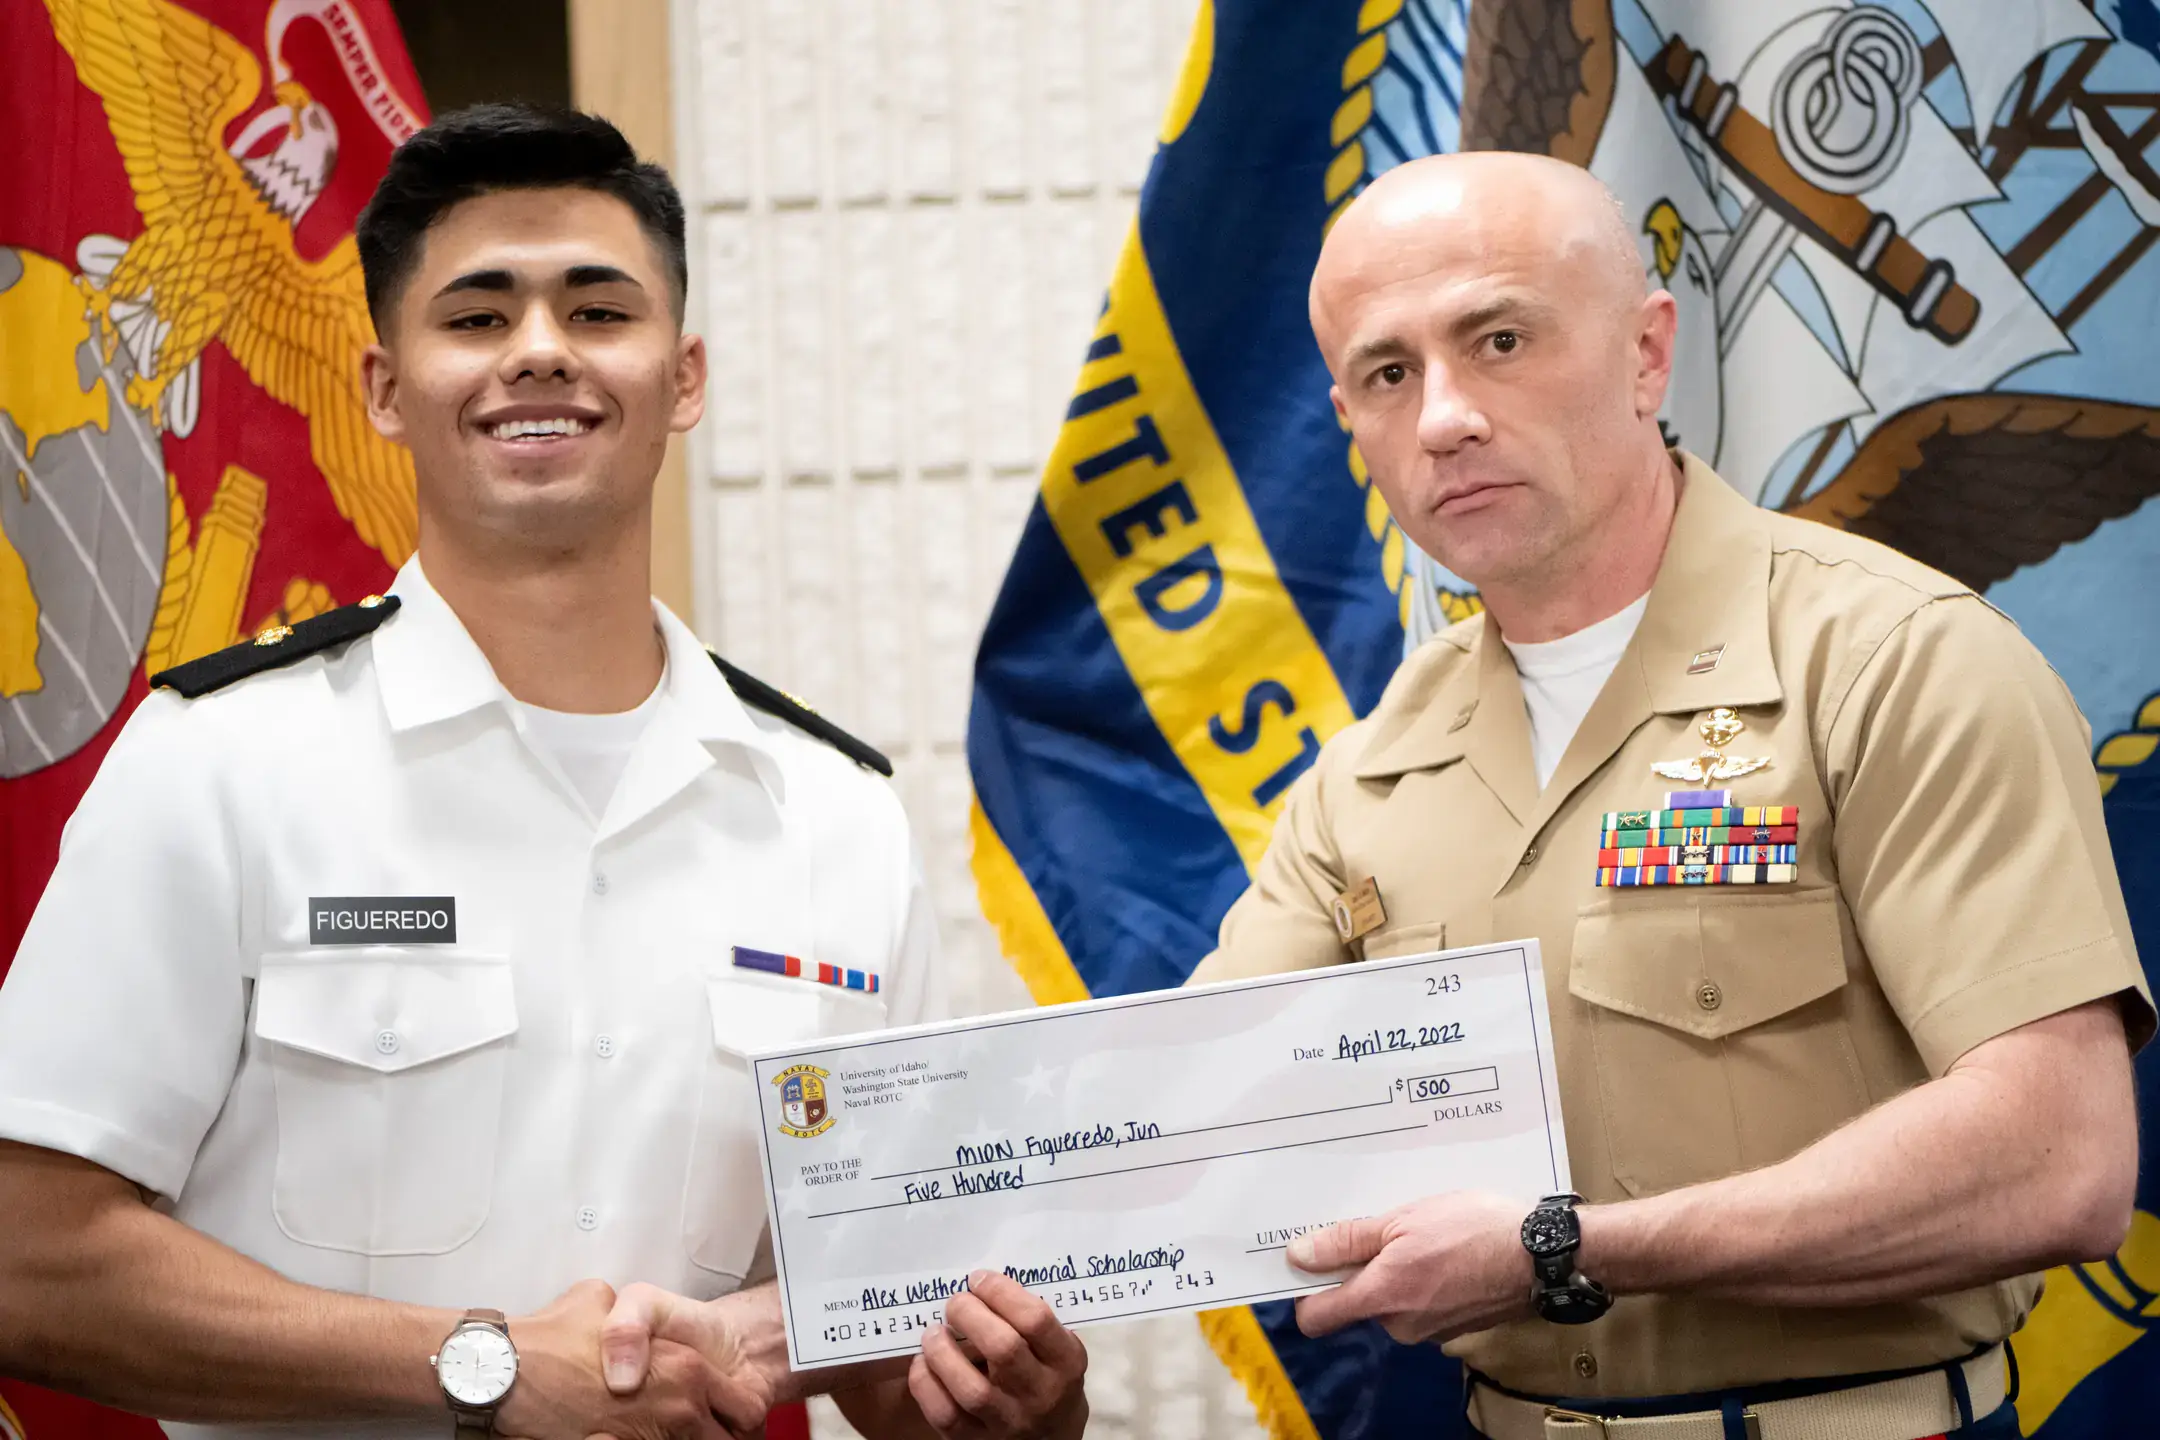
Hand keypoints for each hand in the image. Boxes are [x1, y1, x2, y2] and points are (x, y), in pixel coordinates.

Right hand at [492, 1279, 761, 1439]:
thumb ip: (634, 1316)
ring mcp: (650, 1437)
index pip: (743, 1408)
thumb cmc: (555, 1336)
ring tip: (667, 1431)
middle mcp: (679, 1407)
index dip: (737, 1414)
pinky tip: (632, 1434)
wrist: (507, 1371)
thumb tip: (631, 1323)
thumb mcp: (605, 1298)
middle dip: (717, 1436)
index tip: (728, 1416)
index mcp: (688, 1368)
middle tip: (705, 1430)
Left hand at [909, 1272, 1086, 1437]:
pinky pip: (945, 1415)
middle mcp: (1041, 1395)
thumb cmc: (1048, 1376)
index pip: (1035, 1320)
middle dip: (970, 1315)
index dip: (1000, 1292)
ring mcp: (1009, 1424)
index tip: (978, 1279)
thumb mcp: (1057, 1349)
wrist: (1052, 1438)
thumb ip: (1029, 1320)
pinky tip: (924, 1363)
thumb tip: (981, 1283)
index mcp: (1065, 1363)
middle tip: (955, 1303)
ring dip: (943, 1352)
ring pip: (971, 1389)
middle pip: (1003, 1349)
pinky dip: (927, 1384)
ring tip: (934, 1332)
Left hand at [1288, 1191, 1534, 1343]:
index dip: (1305, 1290)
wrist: (1541, 1254)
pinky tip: (1442, 1250)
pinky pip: (1420, 1304)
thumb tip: (1298, 1256)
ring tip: (1419, 1234)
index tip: (1309, 1262)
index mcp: (1382, 1297)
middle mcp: (1401, 1324)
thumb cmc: (1473, 1229)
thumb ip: (1348, 1240)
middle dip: (1362, 1269)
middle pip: (1357, 1303)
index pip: (1316, 1318)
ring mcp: (1430, 1331)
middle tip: (1380, 1228)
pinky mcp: (1454, 1327)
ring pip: (1391, 1301)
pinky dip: (1422, 1280)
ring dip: (1395, 1270)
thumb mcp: (1403, 1220)